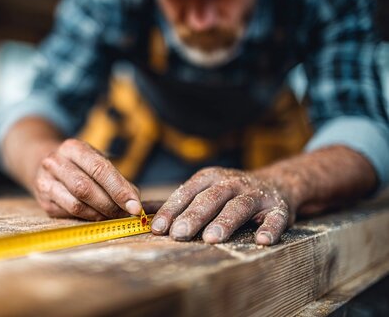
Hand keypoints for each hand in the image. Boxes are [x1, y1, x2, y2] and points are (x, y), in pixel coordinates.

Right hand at [33, 138, 142, 220]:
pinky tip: (97, 216)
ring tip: (112, 216)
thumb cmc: (81, 166)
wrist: (46, 165)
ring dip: (99, 214)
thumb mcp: (97, 162)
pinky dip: (87, 218)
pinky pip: (69, 214)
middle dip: (109, 204)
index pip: (99, 169)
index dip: (119, 189)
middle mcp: (55, 162)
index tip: (135, 206)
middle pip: (85, 188)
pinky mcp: (43, 201)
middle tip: (125, 214)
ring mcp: (45, 182)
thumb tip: (135, 203)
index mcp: (73, 148)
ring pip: (76, 204)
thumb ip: (118, 180)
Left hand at [150, 167, 295, 244]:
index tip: (157, 228)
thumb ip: (177, 201)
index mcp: (210, 178)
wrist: (277, 183)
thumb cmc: (230, 192)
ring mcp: (256, 194)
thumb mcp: (204, 189)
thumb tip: (140, 211)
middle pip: (210, 199)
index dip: (171, 210)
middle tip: (179, 234)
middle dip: (193, 216)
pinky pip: (275, 218)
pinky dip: (270, 228)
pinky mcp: (279, 207)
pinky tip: (262, 241)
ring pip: (238, 206)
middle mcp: (231, 183)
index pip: (186, 193)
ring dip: (225, 222)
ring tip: (213, 238)